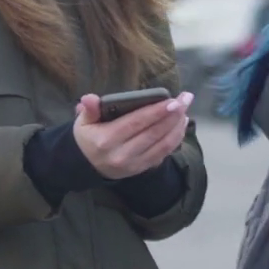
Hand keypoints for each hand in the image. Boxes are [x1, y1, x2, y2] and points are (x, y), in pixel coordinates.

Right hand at [73, 92, 192, 179]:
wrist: (85, 166)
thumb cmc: (88, 137)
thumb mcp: (83, 122)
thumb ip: (89, 109)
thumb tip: (88, 98)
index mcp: (107, 139)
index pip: (136, 123)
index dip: (156, 112)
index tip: (173, 100)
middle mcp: (122, 154)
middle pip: (153, 133)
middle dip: (173, 115)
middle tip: (186, 100)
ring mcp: (133, 164)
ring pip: (162, 145)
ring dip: (177, 127)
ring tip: (185, 111)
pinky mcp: (141, 169)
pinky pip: (163, 154)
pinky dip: (175, 139)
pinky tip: (180, 126)